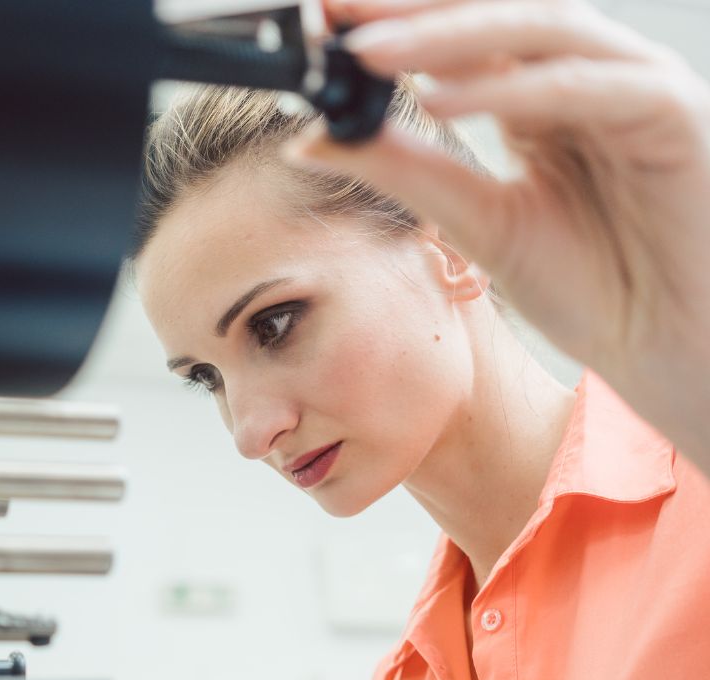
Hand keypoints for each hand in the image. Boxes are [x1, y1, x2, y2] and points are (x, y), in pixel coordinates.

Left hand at [289, 0, 709, 474]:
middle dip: (411, 9)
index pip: (459, 39)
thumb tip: (312, 141)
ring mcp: (630, 85)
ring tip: (369, 51)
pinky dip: (513, 90)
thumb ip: (405, 173)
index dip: (392, 21)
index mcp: (537, 98)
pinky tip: (439, 101)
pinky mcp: (671, 112)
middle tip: (334, 11)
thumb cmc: (591, 284)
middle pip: (494, 15)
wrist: (665, 342)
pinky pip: (585, 86)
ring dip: (447, 38)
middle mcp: (582, 77)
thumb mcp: (477, 222)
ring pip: (537, 32)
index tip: (320, 21)